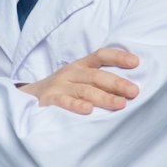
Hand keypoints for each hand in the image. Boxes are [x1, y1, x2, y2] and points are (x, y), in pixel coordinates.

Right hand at [18, 48, 139, 113]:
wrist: (30, 97)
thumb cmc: (64, 89)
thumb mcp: (80, 79)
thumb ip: (100, 80)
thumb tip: (131, 87)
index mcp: (81, 65)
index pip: (100, 55)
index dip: (118, 57)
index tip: (136, 62)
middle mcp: (71, 73)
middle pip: (96, 76)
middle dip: (116, 83)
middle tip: (134, 91)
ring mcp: (58, 86)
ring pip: (84, 90)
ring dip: (103, 97)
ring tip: (120, 104)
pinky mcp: (48, 100)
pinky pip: (63, 102)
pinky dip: (75, 106)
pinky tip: (88, 110)